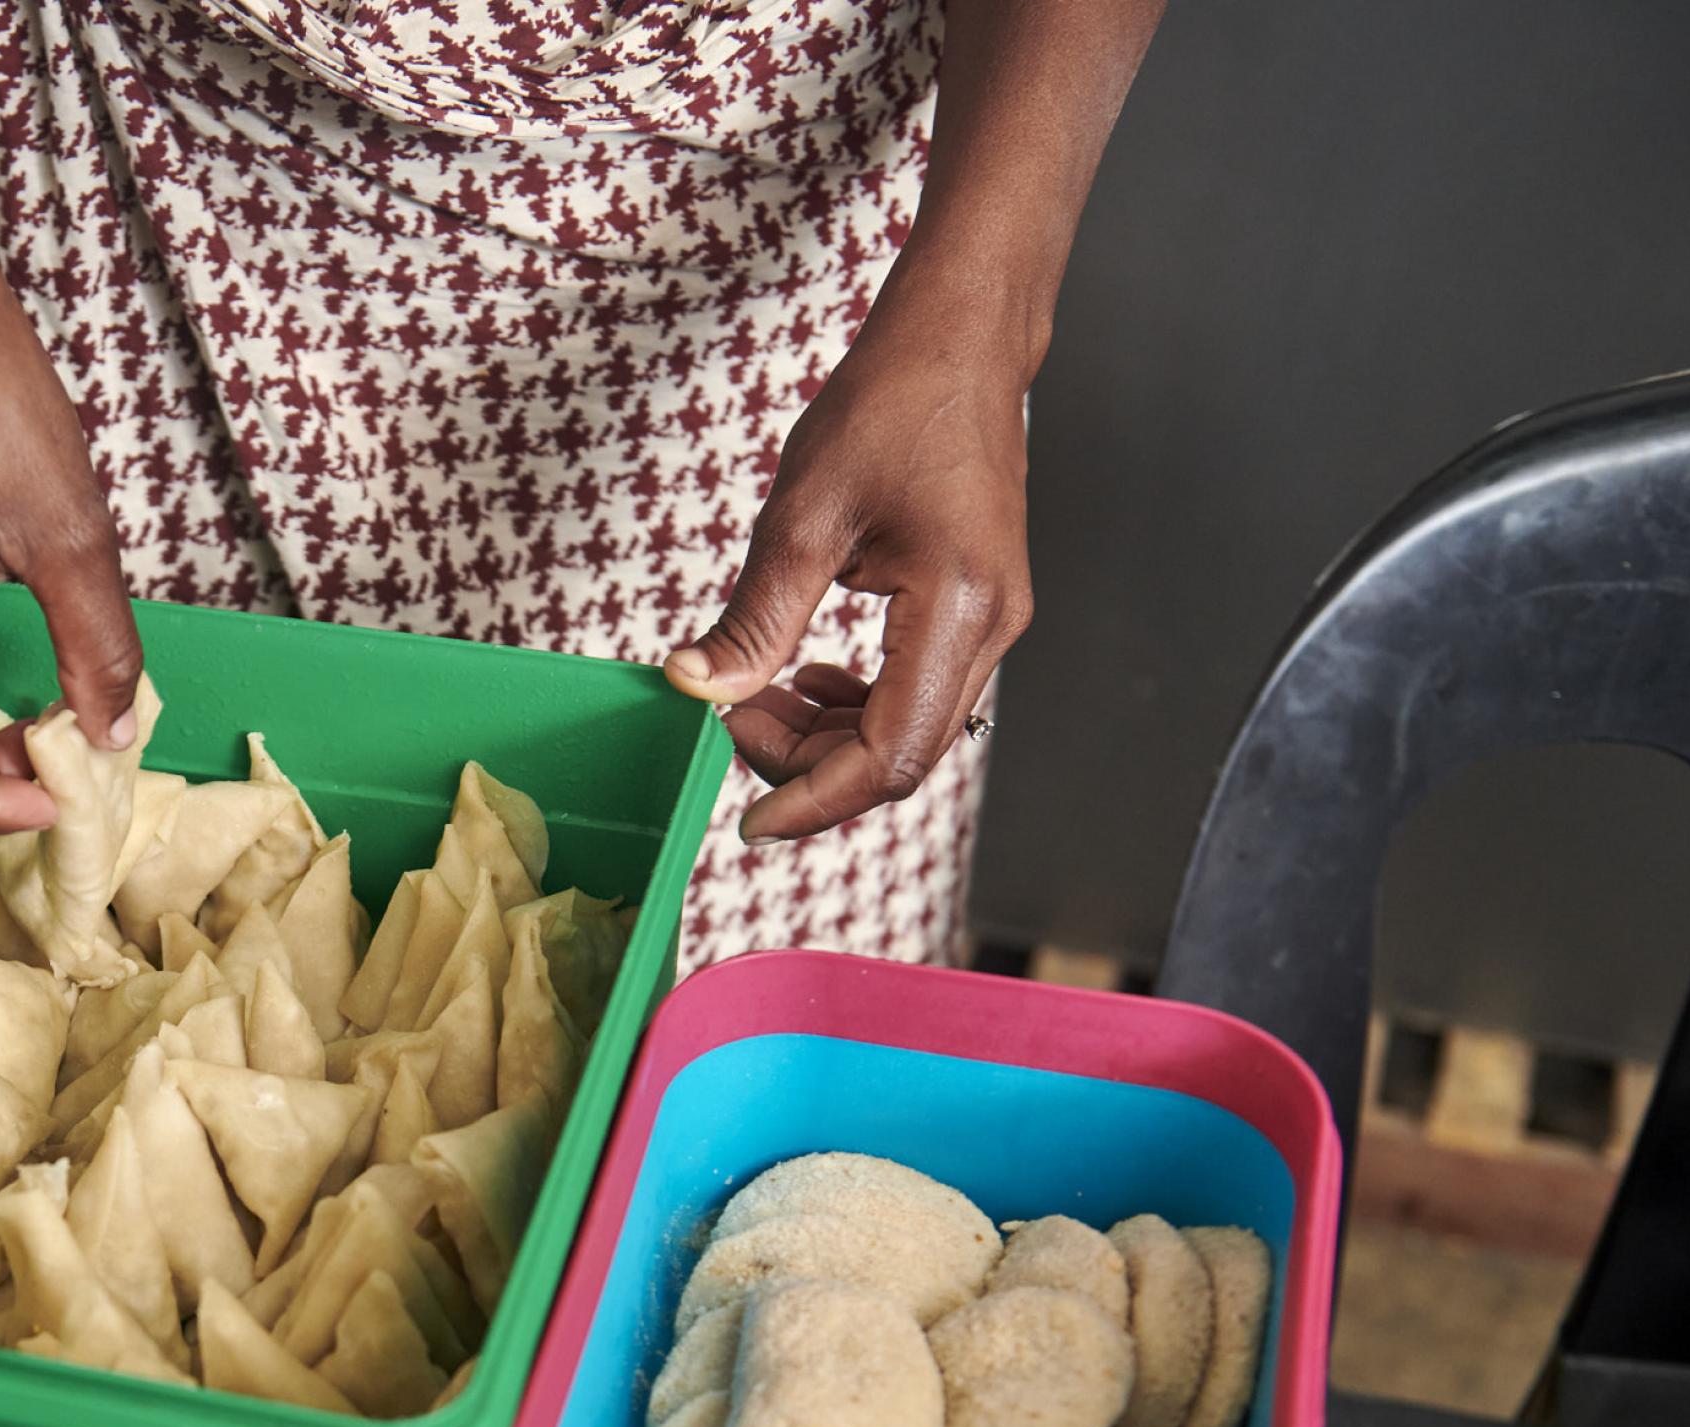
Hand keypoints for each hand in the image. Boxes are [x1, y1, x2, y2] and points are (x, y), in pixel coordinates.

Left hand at [664, 295, 1033, 841]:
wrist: (961, 341)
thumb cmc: (891, 403)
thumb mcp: (803, 516)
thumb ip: (754, 619)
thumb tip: (696, 690)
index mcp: (957, 609)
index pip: (890, 756)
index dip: (813, 799)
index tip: (746, 822)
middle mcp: (993, 629)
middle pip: (901, 759)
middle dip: (807, 765)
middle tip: (731, 719)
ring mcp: (993, 624)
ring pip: (907, 733)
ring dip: (825, 736)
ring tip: (756, 693)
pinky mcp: (976, 612)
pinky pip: (914, 694)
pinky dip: (851, 705)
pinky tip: (803, 673)